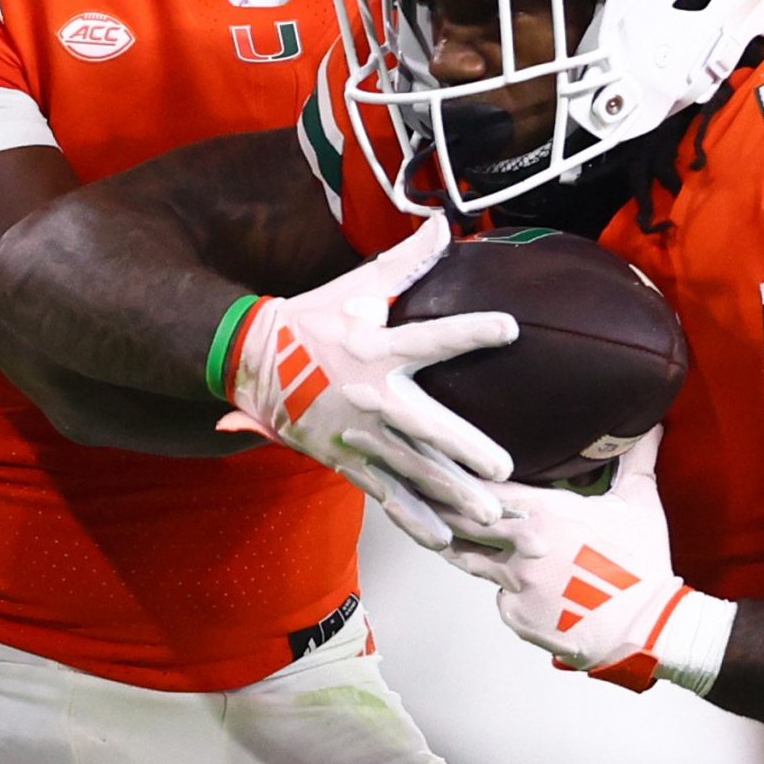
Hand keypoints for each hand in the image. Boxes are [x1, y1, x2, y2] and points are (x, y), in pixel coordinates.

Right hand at [222, 215, 515, 548]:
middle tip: (504, 469)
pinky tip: (445, 540)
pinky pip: (385, 494)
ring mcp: (358, 435)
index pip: (430, 337)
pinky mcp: (346, 461)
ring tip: (490, 515)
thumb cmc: (314, 319)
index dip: (469, 331)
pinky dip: (413, 519)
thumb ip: (405, 261)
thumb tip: (440, 223)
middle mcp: (370, 395)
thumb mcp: (357, 287)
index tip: (509, 328)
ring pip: (411, 470)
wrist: (254, 360)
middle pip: (424, 425)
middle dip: (464, 448)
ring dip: (450, 494)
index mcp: (376, 347)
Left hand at [443, 428, 690, 688]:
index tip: (441, 464)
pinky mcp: (517, 616)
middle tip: (423, 496)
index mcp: (546, 511)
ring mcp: (515, 583)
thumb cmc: (643, 563)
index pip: (485, 487)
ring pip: (472, 561)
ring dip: (461, 548)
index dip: (461, 476)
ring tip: (442, 536)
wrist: (648, 627)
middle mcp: (522, 544)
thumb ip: (635, 458)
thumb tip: (652, 423)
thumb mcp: (639, 503)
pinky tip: (523, 589)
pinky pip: (500, 600)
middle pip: (464, 522)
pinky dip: (507, 594)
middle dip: (443, 509)